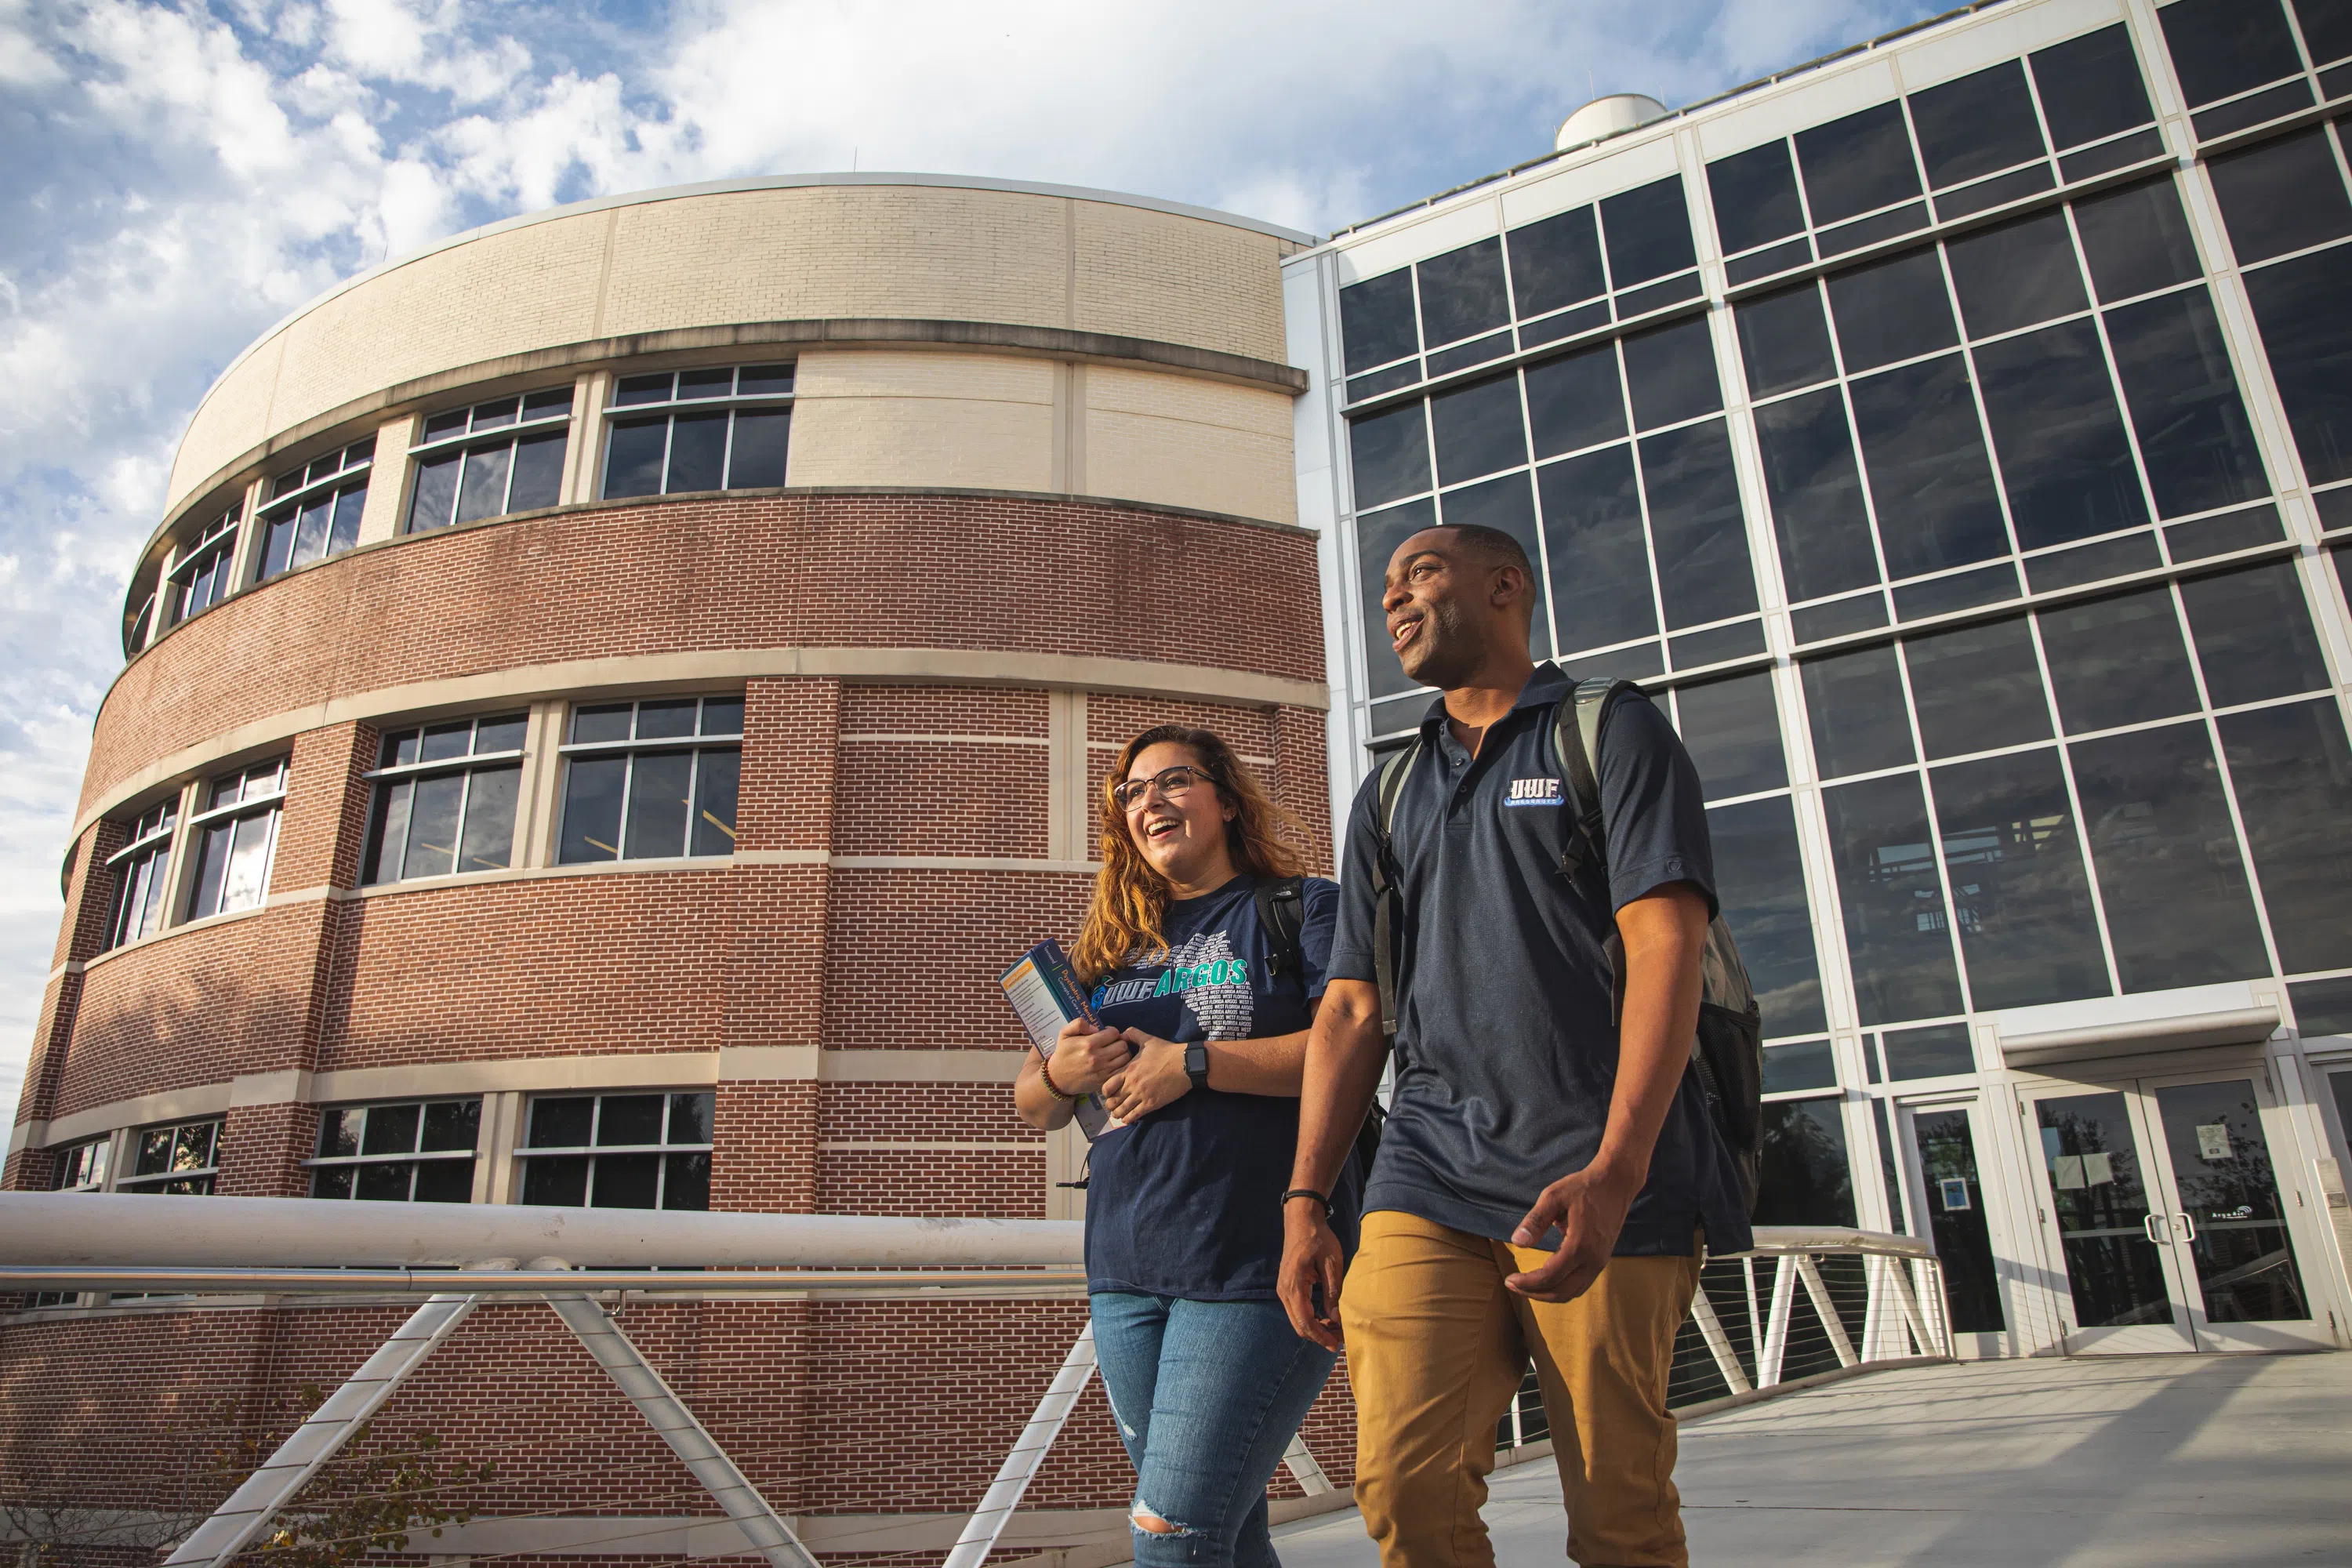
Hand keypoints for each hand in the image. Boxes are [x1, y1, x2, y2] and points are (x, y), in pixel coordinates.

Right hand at [1046, 1017, 1130, 1096]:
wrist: (1058, 1078)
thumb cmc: (1063, 1054)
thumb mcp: (1064, 1033)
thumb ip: (1079, 1024)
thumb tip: (1096, 1028)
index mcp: (1089, 1044)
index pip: (1114, 1033)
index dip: (1111, 1032)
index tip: (1106, 1035)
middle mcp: (1098, 1057)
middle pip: (1123, 1045)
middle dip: (1118, 1042)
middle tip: (1111, 1044)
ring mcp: (1103, 1070)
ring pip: (1126, 1057)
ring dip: (1121, 1054)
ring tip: (1113, 1053)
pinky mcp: (1105, 1080)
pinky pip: (1122, 1070)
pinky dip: (1121, 1066)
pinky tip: (1113, 1064)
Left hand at [1099, 1030, 1190, 1121]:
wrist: (1185, 1064)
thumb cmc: (1167, 1051)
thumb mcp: (1148, 1040)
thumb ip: (1133, 1035)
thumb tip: (1122, 1033)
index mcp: (1129, 1070)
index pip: (1107, 1086)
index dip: (1105, 1091)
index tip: (1107, 1092)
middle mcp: (1132, 1084)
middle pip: (1113, 1100)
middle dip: (1110, 1105)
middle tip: (1112, 1105)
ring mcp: (1142, 1095)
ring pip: (1122, 1110)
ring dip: (1118, 1114)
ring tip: (1118, 1114)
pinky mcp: (1152, 1104)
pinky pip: (1135, 1115)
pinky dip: (1129, 1119)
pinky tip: (1127, 1119)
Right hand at [1277, 1201, 1346, 1349]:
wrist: (1302, 1221)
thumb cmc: (1319, 1238)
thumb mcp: (1332, 1263)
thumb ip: (1333, 1291)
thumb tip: (1337, 1319)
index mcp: (1294, 1285)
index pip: (1306, 1321)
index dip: (1321, 1337)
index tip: (1336, 1345)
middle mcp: (1284, 1290)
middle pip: (1299, 1326)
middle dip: (1319, 1336)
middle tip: (1340, 1339)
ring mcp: (1283, 1289)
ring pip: (1297, 1320)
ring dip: (1315, 1328)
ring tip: (1337, 1329)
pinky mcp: (1287, 1288)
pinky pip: (1296, 1311)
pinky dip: (1310, 1319)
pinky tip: (1327, 1318)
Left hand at [1504, 1162, 1641, 1302]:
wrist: (1616, 1183)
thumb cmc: (1584, 1187)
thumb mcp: (1554, 1196)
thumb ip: (1536, 1220)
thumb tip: (1517, 1242)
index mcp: (1580, 1245)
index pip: (1549, 1276)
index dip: (1527, 1283)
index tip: (1509, 1279)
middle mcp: (1593, 1259)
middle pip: (1561, 1291)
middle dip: (1534, 1293)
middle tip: (1513, 1286)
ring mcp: (1600, 1261)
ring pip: (1572, 1292)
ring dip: (1548, 1294)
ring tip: (1527, 1286)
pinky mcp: (1602, 1259)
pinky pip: (1581, 1284)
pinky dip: (1562, 1289)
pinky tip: (1548, 1280)